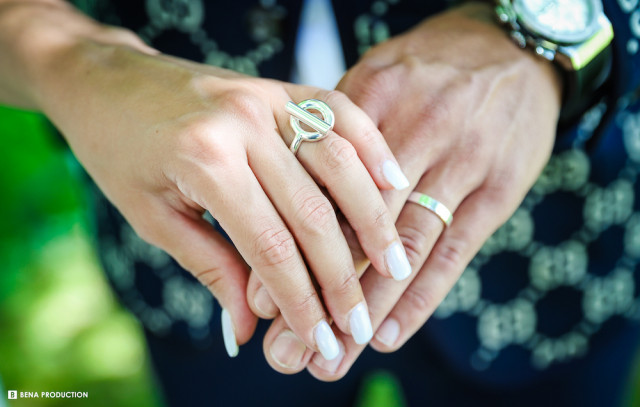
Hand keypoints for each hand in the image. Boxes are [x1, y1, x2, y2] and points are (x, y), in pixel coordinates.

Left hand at [13, 3, 412, 357]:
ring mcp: (265, 98)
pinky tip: (393, 182)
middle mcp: (243, 125)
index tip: (320, 339)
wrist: (105, 82)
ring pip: (339, 164)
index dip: (299, 301)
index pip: (270, 248)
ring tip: (394, 265)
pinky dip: (371, 147)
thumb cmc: (121, 152)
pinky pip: (338, 112)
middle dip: (340, 277)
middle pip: (313, 213)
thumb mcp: (154, 219)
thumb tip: (247, 330)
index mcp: (205, 162)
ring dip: (371, 219)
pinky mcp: (278, 87)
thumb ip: (211, 269)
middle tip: (358, 322)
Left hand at [253, 2, 561, 375]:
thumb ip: (333, 136)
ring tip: (331, 360)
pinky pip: (453, 252)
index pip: (320, 186)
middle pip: (355, 226)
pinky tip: (388, 335)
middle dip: (319, 295)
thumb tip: (285, 198)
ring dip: (364, 311)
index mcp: (369, 97)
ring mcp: (460, 158)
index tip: (259, 303)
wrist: (511, 46)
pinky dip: (420, 298)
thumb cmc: (428, 68)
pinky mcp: (498, 187)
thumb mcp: (372, 79)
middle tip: (288, 352)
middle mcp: (414, 127)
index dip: (288, 249)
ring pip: (401, 248)